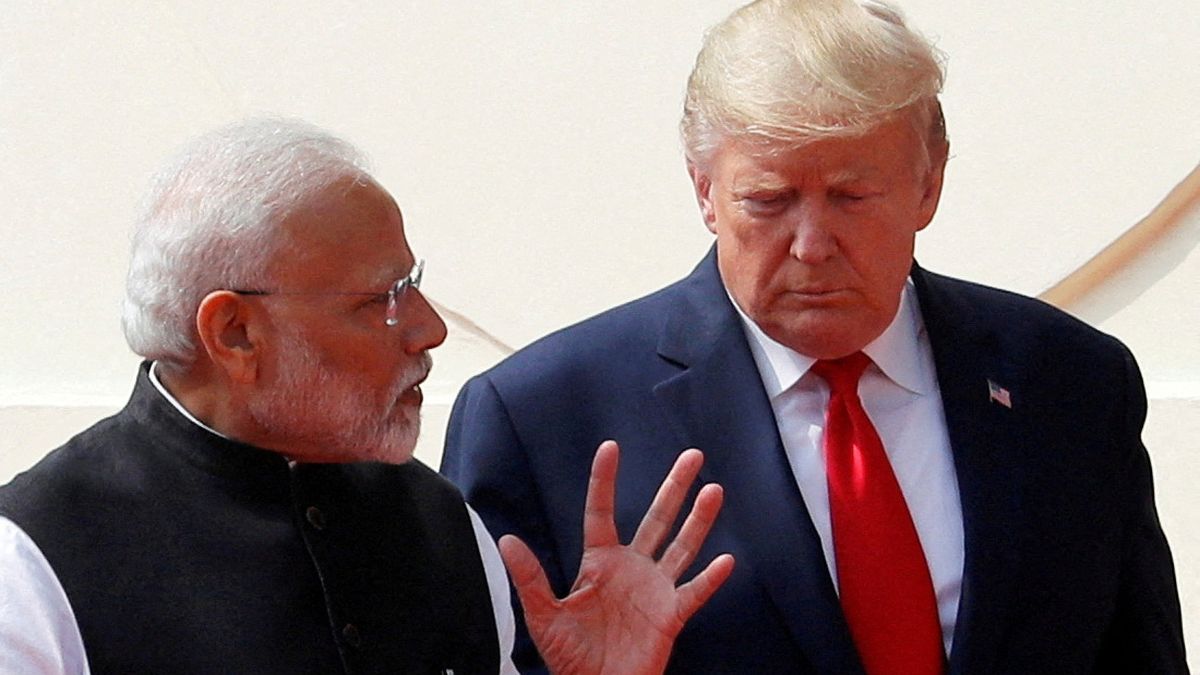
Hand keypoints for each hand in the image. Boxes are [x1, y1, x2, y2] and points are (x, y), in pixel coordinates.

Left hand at [499, 440, 734, 674]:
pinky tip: (726, 560)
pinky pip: (694, 593)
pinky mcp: (670, 615)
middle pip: (657, 518)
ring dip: (699, 520)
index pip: (601, 512)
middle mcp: (631, 568)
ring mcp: (654, 589)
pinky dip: (710, 578)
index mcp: (599, 562)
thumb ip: (531, 578)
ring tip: (714, 490)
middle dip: (674, 487)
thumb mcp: (544, 615)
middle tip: (693, 455)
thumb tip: (507, 541)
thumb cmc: (569, 656)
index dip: (604, 480)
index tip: (610, 447)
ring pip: (682, 546)